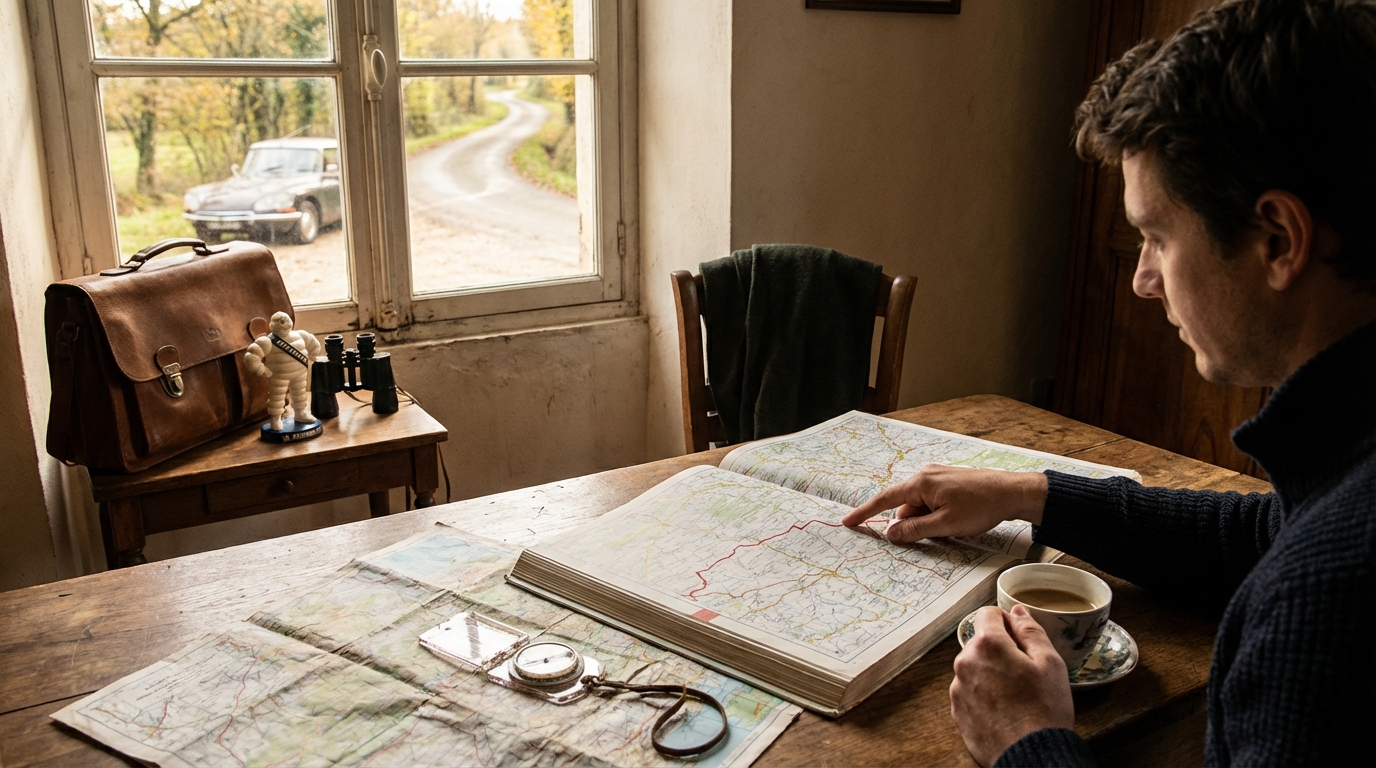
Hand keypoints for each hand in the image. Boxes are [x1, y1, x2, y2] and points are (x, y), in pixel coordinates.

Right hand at [840, 465, 1047, 543]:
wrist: (1013, 492)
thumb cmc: (980, 507)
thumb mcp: (945, 525)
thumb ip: (914, 530)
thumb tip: (890, 533)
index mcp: (921, 483)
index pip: (885, 499)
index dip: (865, 512)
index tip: (848, 522)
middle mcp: (925, 475)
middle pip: (905, 506)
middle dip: (913, 524)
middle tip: (938, 532)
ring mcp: (938, 477)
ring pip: (920, 506)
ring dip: (928, 521)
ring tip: (955, 525)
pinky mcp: (949, 482)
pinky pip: (932, 502)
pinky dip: (936, 515)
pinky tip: (956, 520)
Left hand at [950, 605, 1074, 766]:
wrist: (1031, 757)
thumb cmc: (1044, 711)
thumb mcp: (1050, 663)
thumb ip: (1030, 630)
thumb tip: (1017, 611)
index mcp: (987, 645)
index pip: (987, 614)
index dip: (1006, 621)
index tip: (1020, 637)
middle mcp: (965, 663)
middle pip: (981, 642)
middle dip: (1000, 649)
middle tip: (1026, 671)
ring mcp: (958, 689)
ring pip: (975, 668)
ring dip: (991, 672)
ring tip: (1017, 695)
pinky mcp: (957, 711)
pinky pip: (970, 691)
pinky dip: (985, 694)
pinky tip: (1005, 709)